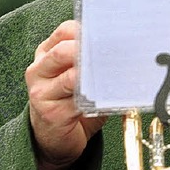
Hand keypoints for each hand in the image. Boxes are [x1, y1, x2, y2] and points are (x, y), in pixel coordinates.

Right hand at [25, 20, 106, 169]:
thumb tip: (129, 48)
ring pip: (71, 75)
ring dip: (95, 74)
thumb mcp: (81, 75)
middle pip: (65, 50)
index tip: (112, 35)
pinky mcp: (50, 112)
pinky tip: (107, 94)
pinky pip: (76, 100)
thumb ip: (94, 60)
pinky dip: (95, 96)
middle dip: (92, 51)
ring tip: (113, 73)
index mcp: (47, 54)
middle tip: (115, 53)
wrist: (55, 139)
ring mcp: (41, 91)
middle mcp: (39, 70)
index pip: (65, 31)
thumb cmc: (74, 103)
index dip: (89, 30)